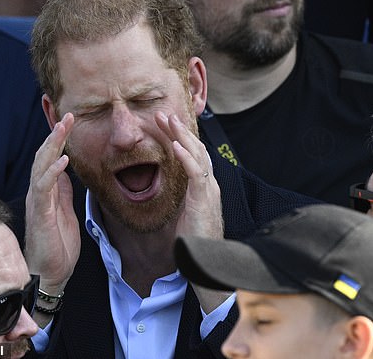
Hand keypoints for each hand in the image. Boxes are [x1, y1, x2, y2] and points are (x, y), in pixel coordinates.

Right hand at [24, 113, 79, 292]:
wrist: (50, 273)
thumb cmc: (57, 244)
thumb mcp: (65, 211)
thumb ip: (63, 191)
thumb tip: (65, 171)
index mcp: (46, 191)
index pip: (50, 158)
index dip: (58, 139)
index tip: (69, 120)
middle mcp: (39, 192)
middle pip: (43, 156)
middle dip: (55, 134)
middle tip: (68, 115)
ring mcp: (38, 201)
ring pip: (40, 165)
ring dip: (53, 145)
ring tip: (63, 127)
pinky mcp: (41, 214)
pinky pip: (44, 188)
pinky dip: (52, 172)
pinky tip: (63, 160)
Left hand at [155, 112, 223, 240]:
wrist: (206, 257)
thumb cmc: (196, 237)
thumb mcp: (187, 210)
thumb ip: (185, 194)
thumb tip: (175, 185)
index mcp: (204, 185)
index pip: (193, 154)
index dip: (179, 137)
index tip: (164, 124)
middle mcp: (209, 183)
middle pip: (196, 149)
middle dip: (179, 130)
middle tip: (163, 114)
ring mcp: (208, 189)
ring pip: (198, 155)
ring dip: (182, 136)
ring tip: (170, 121)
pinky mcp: (204, 198)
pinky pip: (196, 173)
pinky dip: (186, 157)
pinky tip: (176, 146)